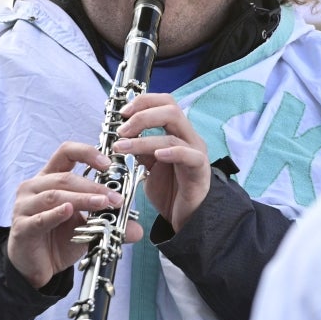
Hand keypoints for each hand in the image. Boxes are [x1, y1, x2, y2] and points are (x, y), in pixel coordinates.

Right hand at [8, 142, 144, 289]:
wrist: (36, 268)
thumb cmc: (58, 240)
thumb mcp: (87, 227)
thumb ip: (108, 223)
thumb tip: (136, 230)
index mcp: (49, 178)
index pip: (66, 153)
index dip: (87, 153)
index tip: (108, 164)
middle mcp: (34, 187)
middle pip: (65, 177)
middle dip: (93, 186)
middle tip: (115, 198)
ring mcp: (25, 206)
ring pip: (55, 195)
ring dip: (82, 199)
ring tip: (102, 204)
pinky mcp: (22, 227)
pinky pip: (40, 218)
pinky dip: (56, 214)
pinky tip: (69, 212)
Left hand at [110, 93, 209, 233]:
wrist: (185, 218)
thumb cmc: (170, 190)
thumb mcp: (148, 165)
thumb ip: (139, 149)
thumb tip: (121, 136)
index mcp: (177, 132)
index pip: (164, 102)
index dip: (143, 102)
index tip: (122, 112)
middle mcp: (189, 137)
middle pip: (170, 109)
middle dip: (142, 115)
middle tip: (121, 130)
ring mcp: (196, 152)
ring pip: (173, 134)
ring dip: (143, 139)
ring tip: (123, 148)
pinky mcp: (200, 170)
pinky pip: (190, 156)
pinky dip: (172, 152)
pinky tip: (156, 155)